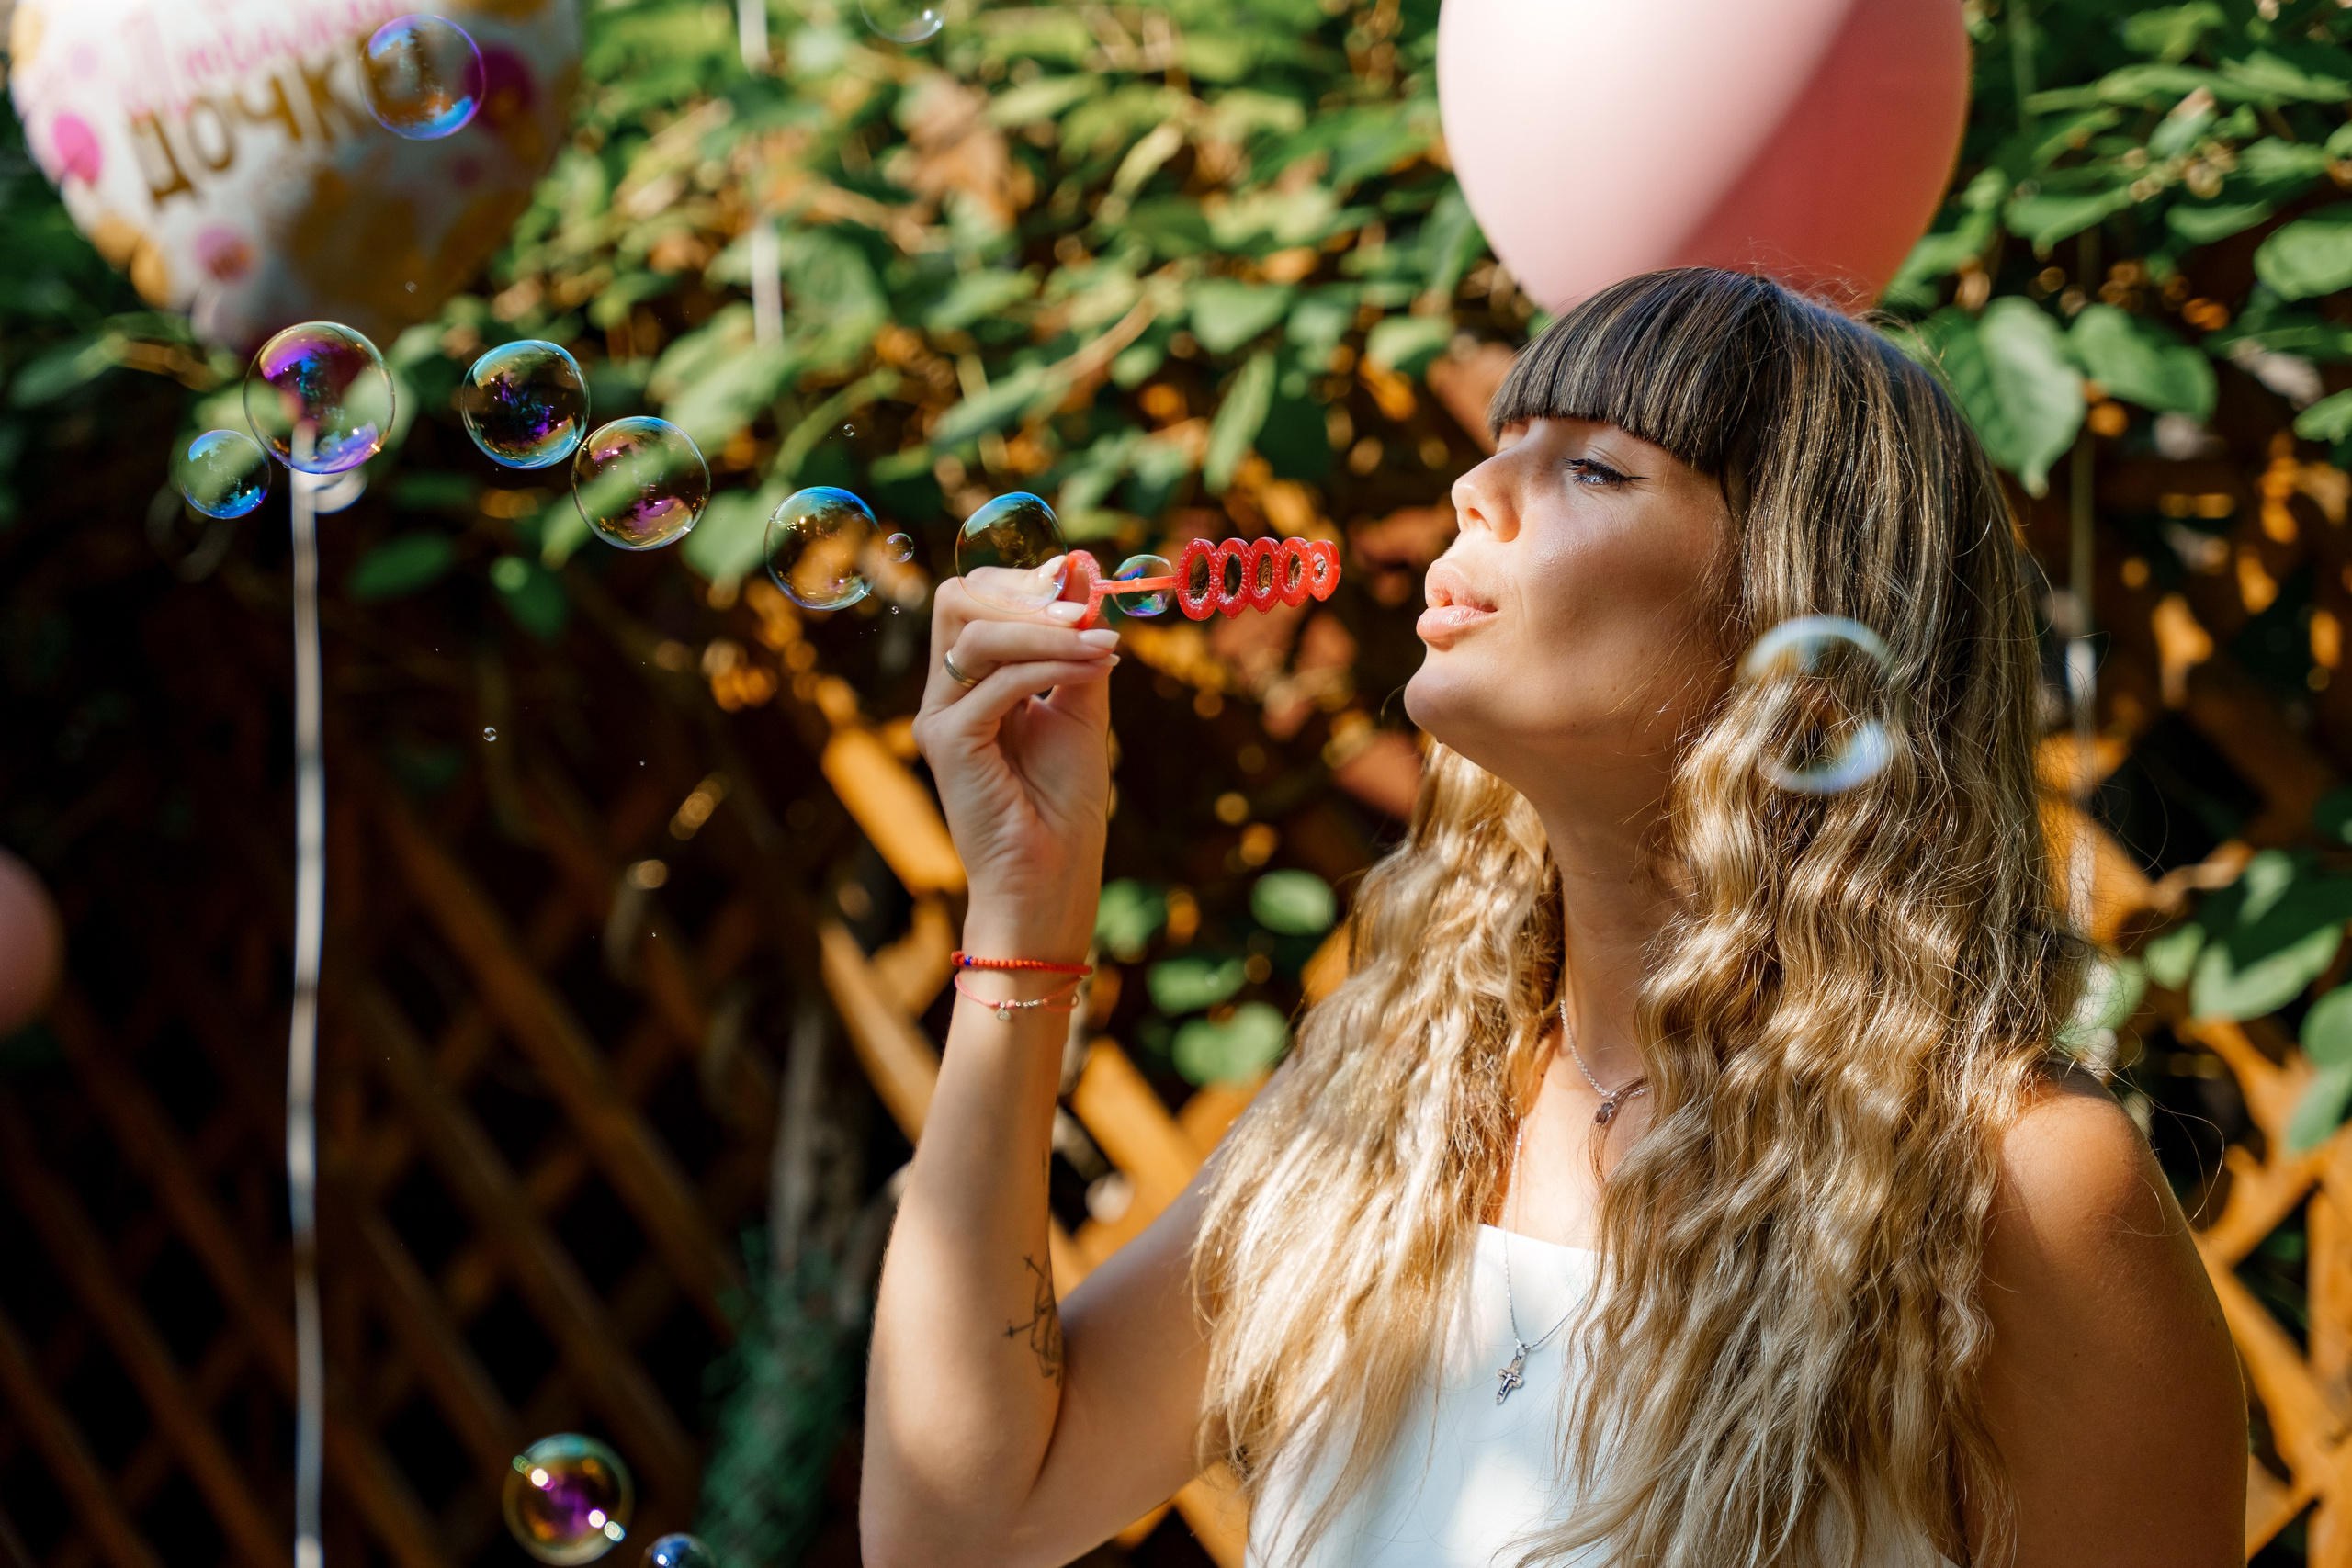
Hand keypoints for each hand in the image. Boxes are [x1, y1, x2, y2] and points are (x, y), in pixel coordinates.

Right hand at [911, 570, 1117, 957]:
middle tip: (1082, 608)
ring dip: (1047, 630)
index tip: (1079, 579)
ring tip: (1102, 643)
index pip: (974, 599)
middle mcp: (946, 695)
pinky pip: (996, 682)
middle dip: (1023, 592)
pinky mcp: (947, 743)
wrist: (1051, 878)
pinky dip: (1050, 665)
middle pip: (957, 600)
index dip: (1023, 580)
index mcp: (972, 683)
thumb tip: (1086, 579)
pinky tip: (1094, 666)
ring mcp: (939, 718)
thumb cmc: (1065, 805)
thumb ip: (1078, 647)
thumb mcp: (1081, 708)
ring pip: (973, 633)